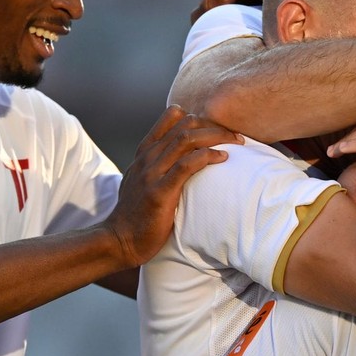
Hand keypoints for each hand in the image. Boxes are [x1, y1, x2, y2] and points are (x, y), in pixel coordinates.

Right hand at [104, 106, 240, 267]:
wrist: (119, 240)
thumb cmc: (136, 213)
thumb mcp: (142, 179)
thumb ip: (157, 164)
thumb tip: (183, 156)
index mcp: (145, 151)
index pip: (172, 115)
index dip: (199, 117)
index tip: (218, 129)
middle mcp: (148, 157)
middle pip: (186, 124)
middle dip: (215, 126)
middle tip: (235, 136)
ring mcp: (152, 173)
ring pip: (187, 139)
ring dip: (216, 137)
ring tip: (236, 143)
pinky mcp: (159, 191)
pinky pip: (187, 165)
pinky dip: (208, 156)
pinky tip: (223, 158)